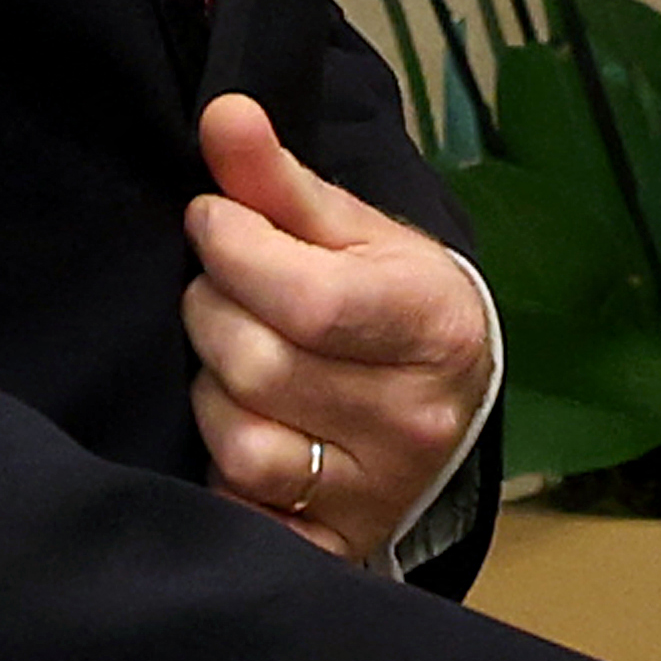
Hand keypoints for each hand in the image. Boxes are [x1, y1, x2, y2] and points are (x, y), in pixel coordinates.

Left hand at [183, 94, 491, 560]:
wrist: (450, 406)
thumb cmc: (395, 305)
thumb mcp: (355, 233)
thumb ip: (280, 180)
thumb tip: (222, 113)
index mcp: (435, 327)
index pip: (308, 298)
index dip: (235, 252)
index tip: (212, 221)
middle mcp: (415, 421)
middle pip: (260, 365)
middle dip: (213, 312)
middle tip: (222, 291)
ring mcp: (374, 494)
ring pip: (239, 439)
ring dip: (210, 389)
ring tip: (234, 359)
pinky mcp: (331, 547)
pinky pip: (238, 505)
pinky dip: (220, 461)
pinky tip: (242, 423)